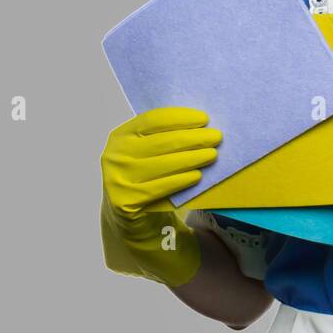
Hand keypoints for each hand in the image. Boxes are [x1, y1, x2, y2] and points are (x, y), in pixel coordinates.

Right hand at [100, 106, 221, 286]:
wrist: (128, 215)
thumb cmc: (146, 176)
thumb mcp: (147, 152)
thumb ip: (165, 137)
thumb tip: (202, 126)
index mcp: (120, 136)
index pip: (153, 119)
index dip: (181, 117)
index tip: (205, 119)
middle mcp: (115, 155)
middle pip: (162, 142)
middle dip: (194, 138)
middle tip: (217, 137)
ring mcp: (117, 178)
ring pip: (164, 164)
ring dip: (192, 158)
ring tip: (212, 155)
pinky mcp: (125, 200)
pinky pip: (161, 187)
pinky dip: (182, 180)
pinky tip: (198, 176)